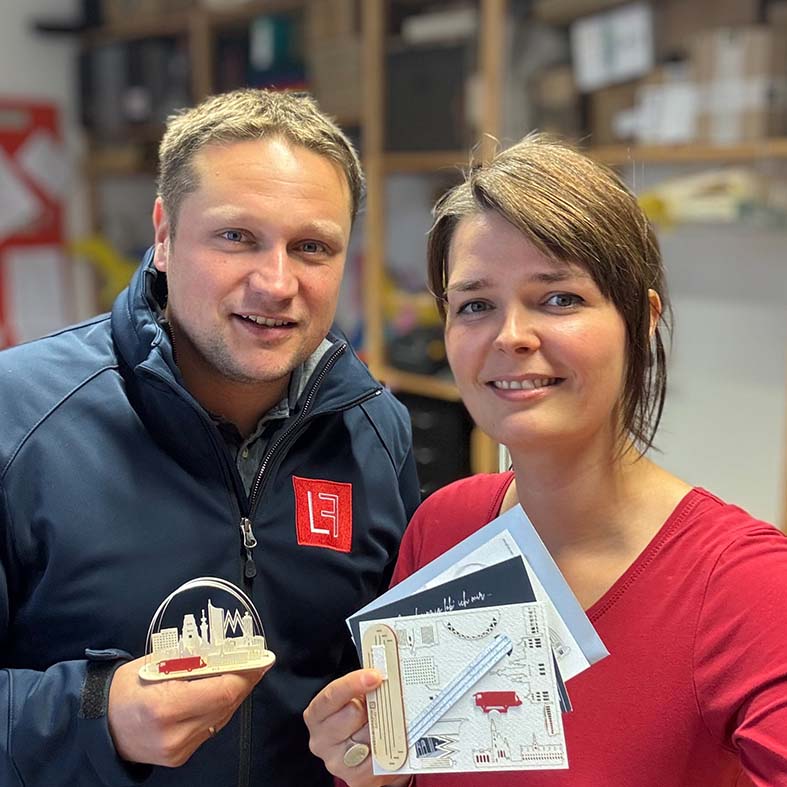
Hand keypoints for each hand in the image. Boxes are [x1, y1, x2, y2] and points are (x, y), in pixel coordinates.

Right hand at [108, 655, 271, 766]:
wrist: (101, 725)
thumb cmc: (128, 687)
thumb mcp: (157, 663)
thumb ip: (193, 660)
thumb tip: (228, 652)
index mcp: (166, 706)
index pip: (222, 691)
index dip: (244, 674)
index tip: (258, 659)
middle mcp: (174, 733)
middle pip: (226, 704)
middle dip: (243, 682)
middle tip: (256, 664)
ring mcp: (177, 749)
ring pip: (222, 717)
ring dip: (233, 695)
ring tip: (241, 675)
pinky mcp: (180, 757)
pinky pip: (210, 728)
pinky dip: (218, 710)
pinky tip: (219, 694)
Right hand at [303, 669, 409, 786]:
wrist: (365, 755)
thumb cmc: (358, 719)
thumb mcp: (355, 698)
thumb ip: (364, 687)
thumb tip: (385, 676)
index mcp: (316, 714)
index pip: (331, 695)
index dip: (353, 683)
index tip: (375, 675)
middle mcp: (321, 740)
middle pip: (354, 713)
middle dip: (373, 704)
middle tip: (385, 700)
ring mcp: (337, 762)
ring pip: (371, 733)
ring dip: (385, 725)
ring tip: (388, 723)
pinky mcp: (356, 778)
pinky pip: (381, 756)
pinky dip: (391, 746)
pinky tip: (391, 742)